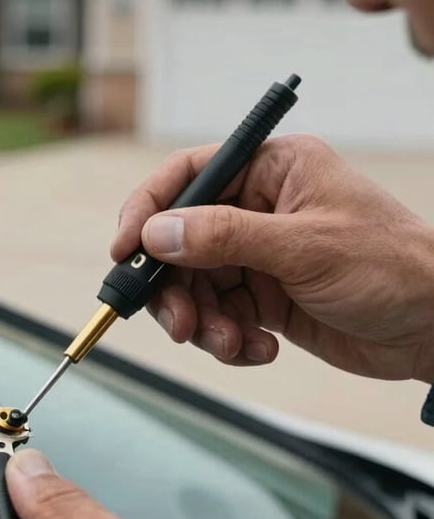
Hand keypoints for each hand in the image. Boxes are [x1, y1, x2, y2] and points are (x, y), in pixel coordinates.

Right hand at [113, 133, 433, 381]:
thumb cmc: (391, 268)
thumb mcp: (305, 247)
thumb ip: (226, 237)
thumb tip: (159, 233)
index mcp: (272, 170)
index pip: (188, 176)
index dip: (148, 210)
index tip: (126, 251)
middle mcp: (259, 208)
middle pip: (181, 241)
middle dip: (176, 288)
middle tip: (180, 324)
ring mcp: (259, 254)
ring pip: (195, 286)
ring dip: (203, 322)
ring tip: (231, 343)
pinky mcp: (264, 296)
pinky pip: (220, 316)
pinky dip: (228, 338)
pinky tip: (260, 348)